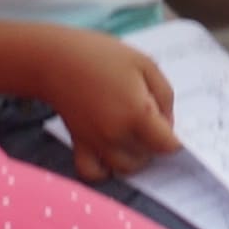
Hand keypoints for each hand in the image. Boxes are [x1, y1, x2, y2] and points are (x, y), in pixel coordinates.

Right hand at [51, 31, 181, 179]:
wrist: (55, 58)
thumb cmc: (101, 55)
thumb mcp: (144, 63)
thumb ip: (164, 95)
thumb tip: (167, 123)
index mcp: (137, 113)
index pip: (168, 145)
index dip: (173, 138)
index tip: (167, 124)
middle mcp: (118, 134)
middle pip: (148, 158)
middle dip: (153, 145)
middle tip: (147, 122)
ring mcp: (97, 143)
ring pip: (125, 169)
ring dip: (134, 157)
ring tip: (131, 135)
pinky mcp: (79, 145)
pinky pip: (93, 173)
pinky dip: (104, 170)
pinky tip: (108, 153)